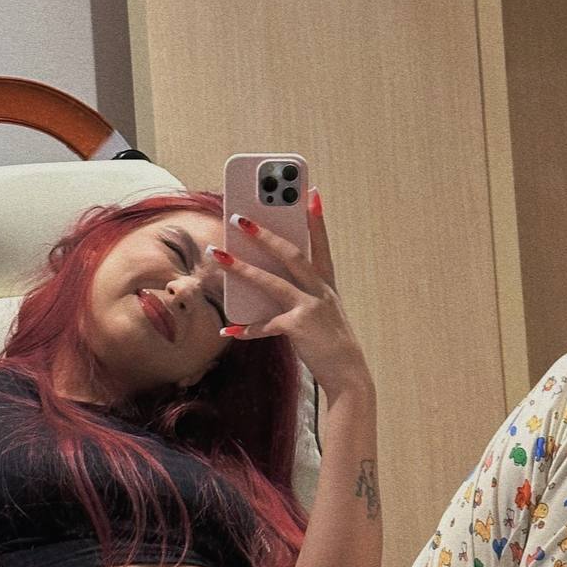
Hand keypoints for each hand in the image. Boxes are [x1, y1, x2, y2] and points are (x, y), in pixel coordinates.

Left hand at [209, 193, 372, 401]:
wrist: (348, 374)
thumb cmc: (329, 342)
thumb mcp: (320, 312)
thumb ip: (298, 295)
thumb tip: (264, 281)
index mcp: (326, 284)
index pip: (320, 244)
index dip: (316, 218)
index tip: (310, 192)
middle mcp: (320, 291)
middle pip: (291, 254)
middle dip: (265, 234)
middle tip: (241, 217)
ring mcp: (310, 307)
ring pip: (271, 282)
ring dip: (242, 267)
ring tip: (218, 254)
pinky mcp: (299, 328)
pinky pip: (266, 325)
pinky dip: (247, 328)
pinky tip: (229, 329)